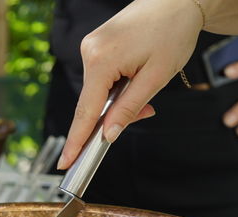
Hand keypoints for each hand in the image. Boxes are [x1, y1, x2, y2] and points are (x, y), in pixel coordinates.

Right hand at [57, 0, 201, 168]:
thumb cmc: (173, 32)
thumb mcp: (156, 77)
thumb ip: (129, 108)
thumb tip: (108, 135)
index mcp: (101, 61)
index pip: (85, 111)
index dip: (76, 141)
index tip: (65, 164)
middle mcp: (89, 52)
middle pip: (92, 101)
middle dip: (113, 115)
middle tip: (147, 111)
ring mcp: (91, 47)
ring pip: (98, 90)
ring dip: (119, 99)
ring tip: (148, 88)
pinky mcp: (97, 44)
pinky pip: (102, 76)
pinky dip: (117, 85)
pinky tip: (138, 78)